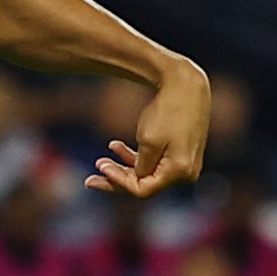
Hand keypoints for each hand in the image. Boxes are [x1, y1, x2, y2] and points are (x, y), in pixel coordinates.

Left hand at [87, 62, 210, 197]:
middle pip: (145, 185)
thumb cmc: (167, 112)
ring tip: (100, 160)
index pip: (143, 189)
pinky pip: (155, 162)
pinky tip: (115, 146)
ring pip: (148, 174)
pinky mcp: (180, 153)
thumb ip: (140, 167)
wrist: (186, 86)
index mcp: (180, 172)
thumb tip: (138, 180)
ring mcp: (185, 164)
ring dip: (123, 168)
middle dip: (116, 180)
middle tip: (89, 180)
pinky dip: (135, 157)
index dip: (118, 182)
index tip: (100, 167)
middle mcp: (186, 173)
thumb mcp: (148, 141)